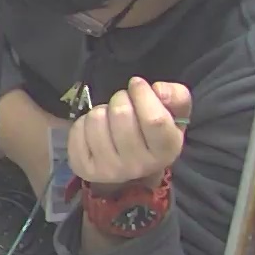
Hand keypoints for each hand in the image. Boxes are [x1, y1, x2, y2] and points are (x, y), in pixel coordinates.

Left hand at [67, 77, 190, 188]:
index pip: (154, 119)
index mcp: (166, 151)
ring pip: (96, 119)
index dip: (142, 94)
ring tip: (109, 119)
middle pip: (121, 114)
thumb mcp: (173, 115)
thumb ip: (176, 96)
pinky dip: (84, 123)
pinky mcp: (84, 168)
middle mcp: (138, 165)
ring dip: (101, 111)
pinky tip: (95, 130)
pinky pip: (78, 129)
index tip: (136, 84)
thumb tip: (158, 89)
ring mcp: (109, 170)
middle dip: (120, 99)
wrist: (129, 169)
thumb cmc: (151, 134)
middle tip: (123, 104)